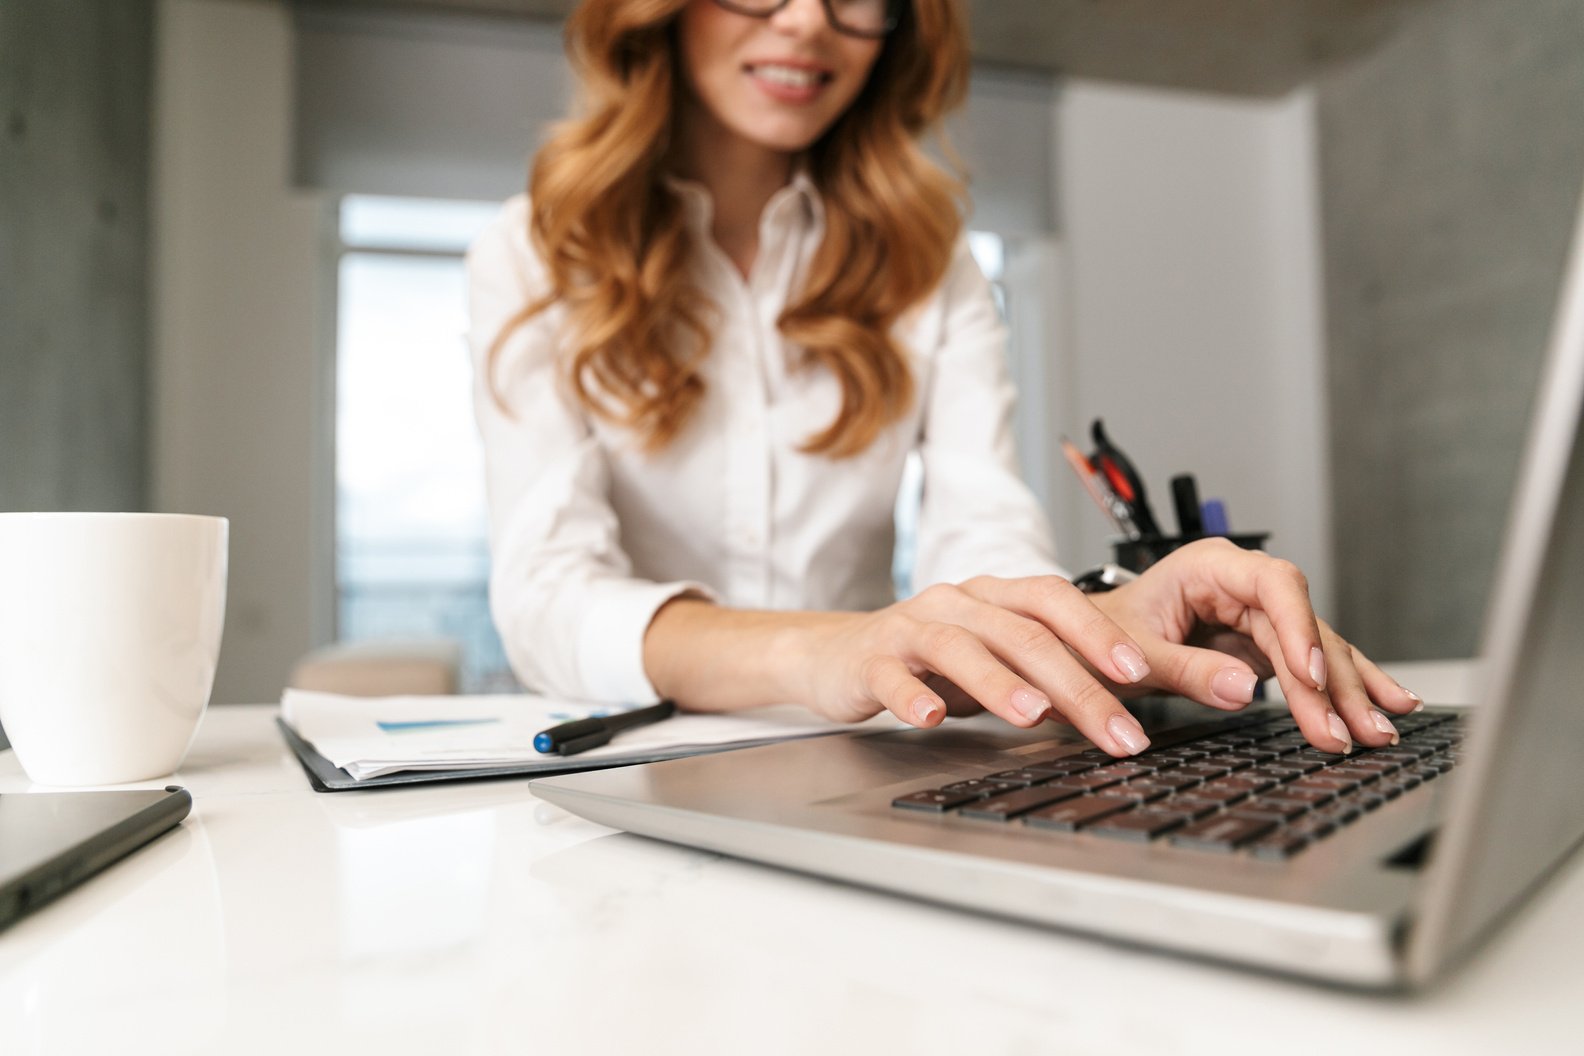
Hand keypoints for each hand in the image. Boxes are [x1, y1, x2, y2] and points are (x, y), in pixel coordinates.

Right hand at [793, 575, 1159, 755]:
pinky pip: (891, 676)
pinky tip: (929, 720)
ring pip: (961, 649)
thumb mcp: (992, 655)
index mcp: (993, 597)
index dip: (1098, 631)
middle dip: (1077, 685)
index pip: (1054, 600)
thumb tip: (1116, 702)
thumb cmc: (927, 658)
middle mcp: (956, 604)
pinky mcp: (869, 661)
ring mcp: (910, 630)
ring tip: (1034, 717)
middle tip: (1114, 731)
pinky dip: (912, 697)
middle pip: (1022, 635)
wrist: (836, 654)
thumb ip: (1044, 669)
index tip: (1140, 671)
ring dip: (1001, 684)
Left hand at [1086, 538, 1421, 753]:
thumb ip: (1187, 669)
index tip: (1311, 676)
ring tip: (1378, 732)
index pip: (1274, 585)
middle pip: (1304, 625)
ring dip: (1348, 693)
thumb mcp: (1133, 652)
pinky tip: (1387, 706)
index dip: (1299, 628)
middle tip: (1351, 730)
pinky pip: (1311, 665)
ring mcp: (1259, 614)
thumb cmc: (1102, 633)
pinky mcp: (1265, 644)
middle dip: (1331, 682)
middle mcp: (1243, 585)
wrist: (1087, 638)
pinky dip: (1344, 689)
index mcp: (1210, 567)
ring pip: (1316, 650)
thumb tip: (1245, 690)